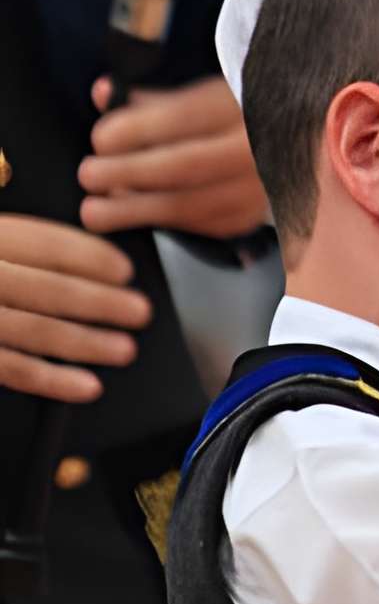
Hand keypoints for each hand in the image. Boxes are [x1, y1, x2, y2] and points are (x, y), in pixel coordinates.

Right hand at [0, 214, 151, 401]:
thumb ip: (31, 233)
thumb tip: (107, 218)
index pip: (44, 244)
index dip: (89, 256)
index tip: (125, 270)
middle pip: (45, 288)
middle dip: (99, 302)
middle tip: (140, 312)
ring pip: (32, 330)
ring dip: (83, 343)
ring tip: (123, 350)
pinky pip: (11, 369)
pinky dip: (52, 380)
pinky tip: (87, 386)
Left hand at [78, 75, 270, 240]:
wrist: (292, 143)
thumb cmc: (236, 114)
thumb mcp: (201, 95)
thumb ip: (151, 99)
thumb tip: (104, 93)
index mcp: (244, 105)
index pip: (182, 118)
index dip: (136, 130)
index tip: (101, 138)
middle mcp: (256, 147)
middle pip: (184, 165)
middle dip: (128, 173)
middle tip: (89, 175)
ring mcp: (257, 187)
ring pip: (189, 205)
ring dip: (134, 210)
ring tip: (96, 211)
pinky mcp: (247, 217)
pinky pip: (196, 225)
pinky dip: (160, 221)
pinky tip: (134, 214)